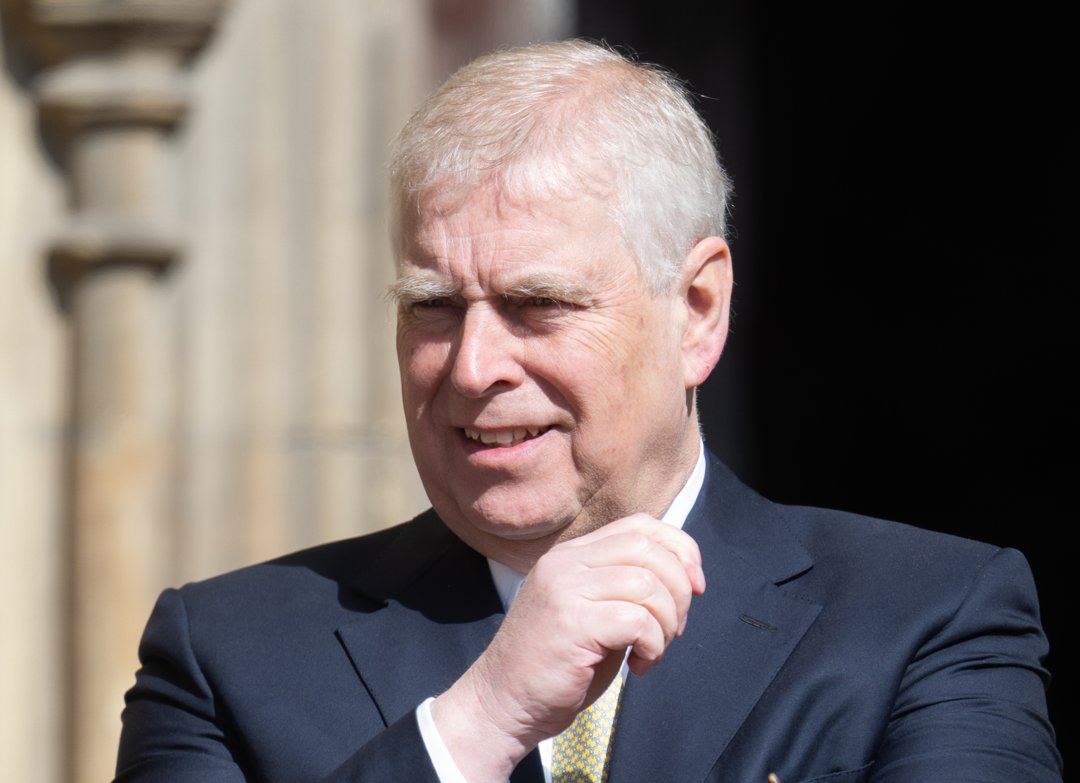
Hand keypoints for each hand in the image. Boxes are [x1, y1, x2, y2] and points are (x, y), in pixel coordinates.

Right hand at [431, 514, 704, 780]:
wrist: (502, 704)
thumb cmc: (554, 666)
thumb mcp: (592, 612)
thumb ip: (624, 588)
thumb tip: (684, 577)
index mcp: (572, 555)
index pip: (640, 526)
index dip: (680, 549)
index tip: (695, 586)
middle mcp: (566, 563)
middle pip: (648, 548)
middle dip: (679, 589)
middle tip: (675, 629)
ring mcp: (566, 590)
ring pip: (647, 584)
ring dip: (666, 623)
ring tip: (653, 651)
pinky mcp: (571, 623)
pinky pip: (637, 621)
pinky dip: (653, 646)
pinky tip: (638, 667)